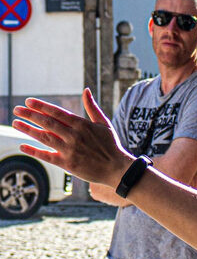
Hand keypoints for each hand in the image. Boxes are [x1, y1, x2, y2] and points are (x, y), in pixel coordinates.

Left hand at [13, 89, 131, 186]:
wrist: (117, 168)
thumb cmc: (111, 145)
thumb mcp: (104, 123)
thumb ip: (92, 107)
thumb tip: (86, 90)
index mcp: (82, 124)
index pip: (57, 113)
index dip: (42, 106)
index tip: (29, 101)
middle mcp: (74, 136)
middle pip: (48, 123)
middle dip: (30, 115)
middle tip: (17, 109)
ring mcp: (70, 150)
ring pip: (45, 138)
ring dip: (28, 130)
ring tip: (16, 123)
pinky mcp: (68, 164)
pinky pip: (47, 156)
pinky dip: (34, 151)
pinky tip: (22, 146)